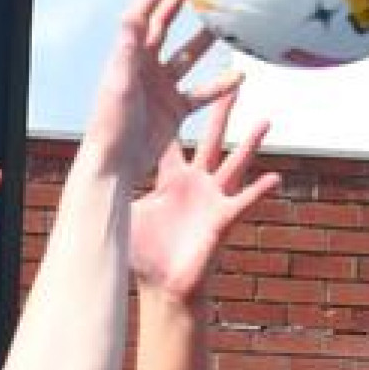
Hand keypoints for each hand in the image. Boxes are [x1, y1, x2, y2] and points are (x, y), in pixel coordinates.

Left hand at [83, 0, 223, 191]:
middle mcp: (145, 66)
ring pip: (189, 56)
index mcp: (129, 55)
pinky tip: (239, 77)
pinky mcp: (174, 109)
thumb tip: (134, 13)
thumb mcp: (121, 81)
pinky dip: (219, 87)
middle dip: (183, 3)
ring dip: (207, 41)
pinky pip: (201, 93)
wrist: (116, 165)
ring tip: (229, 23)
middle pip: (166, 26)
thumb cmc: (112, 124)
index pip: (144, 14)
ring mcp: (162, 87)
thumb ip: (129, 47)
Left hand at [130, 84, 279, 301]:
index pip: (174, 138)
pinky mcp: (222, 220)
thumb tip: (94, 172)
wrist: (164, 287)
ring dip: (250, 144)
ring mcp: (212, 200)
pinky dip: (259, 191)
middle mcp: (196, 184)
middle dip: (222, 111)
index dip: (173, 113)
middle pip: (211, 138)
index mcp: (172, 179)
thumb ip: (120, 189)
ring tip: (264, 121)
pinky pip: (245, 202)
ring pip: (235, 163)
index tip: (175, 87)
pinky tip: (274, 178)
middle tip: (233, 82)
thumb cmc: (145, 255)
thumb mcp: (129, 213)